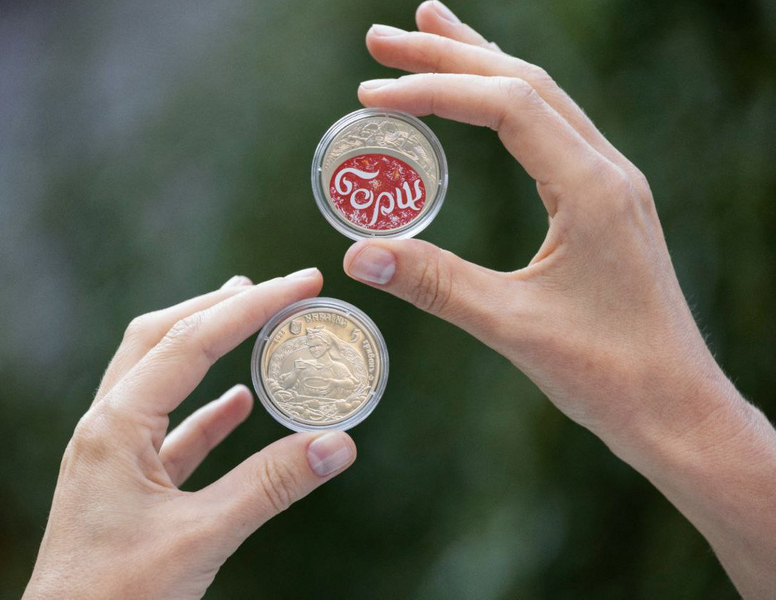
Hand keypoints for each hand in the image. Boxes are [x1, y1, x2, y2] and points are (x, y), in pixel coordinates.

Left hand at [24, 269, 355, 599]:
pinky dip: (208, 408)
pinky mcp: (127, 484)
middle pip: (160, 339)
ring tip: (253, 321)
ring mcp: (114, 454)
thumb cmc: (118, 596)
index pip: (190, 343)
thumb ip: (269, 487)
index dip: (250, 306)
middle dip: (216, 307)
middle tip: (270, 287)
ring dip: (209, 346)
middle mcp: (108, 427)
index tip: (299, 281)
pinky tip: (240, 403)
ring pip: (163, 377)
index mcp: (115, 426)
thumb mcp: (201, 538)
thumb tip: (338, 444)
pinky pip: (171, 429)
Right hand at [343, 2, 775, 596]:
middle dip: (449, 54)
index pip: (506, 106)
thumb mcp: (512, 326)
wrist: (675, 407)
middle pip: (522, 81)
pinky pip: (551, 130)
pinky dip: (506, 103)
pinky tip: (482, 101)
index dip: (434, 89)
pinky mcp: (604, 204)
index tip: (370, 94)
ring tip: (428, 34)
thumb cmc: (607, 372)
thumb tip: (356, 255)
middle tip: (382, 39)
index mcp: (591, 188)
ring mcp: (610, 184)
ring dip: (480, 64)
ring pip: (540, 98)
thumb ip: (435, 283)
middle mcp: (606, 170)